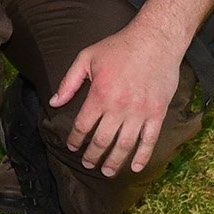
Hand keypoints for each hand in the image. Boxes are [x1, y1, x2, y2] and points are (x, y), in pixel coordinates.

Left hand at [50, 23, 186, 177]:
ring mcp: (140, 112)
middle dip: (93, 155)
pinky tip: (135, 167)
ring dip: (115, 161)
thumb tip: (55, 103)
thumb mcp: (86, 58)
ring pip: (125, 144)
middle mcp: (120, 108)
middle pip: (103, 140)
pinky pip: (150, 140)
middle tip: (87, 164)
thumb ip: (69, 82)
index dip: (76, 139)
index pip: (83, 125)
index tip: (72, 146)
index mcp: (100, 95)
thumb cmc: (118, 48)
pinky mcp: (158, 113)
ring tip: (106, 171)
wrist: (155, 41)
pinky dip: (143, 156)